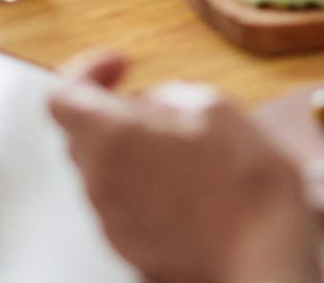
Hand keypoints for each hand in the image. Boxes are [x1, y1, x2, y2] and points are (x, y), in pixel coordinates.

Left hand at [48, 51, 323, 282]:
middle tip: (156, 104)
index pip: (62, 95)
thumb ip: (171, 96)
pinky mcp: (129, 247)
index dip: (87, 71)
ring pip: (102, 170)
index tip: (120, 66)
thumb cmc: (244, 187)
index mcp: (114, 137)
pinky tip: (186, 183)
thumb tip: (157, 103)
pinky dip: (141, 184)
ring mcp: (112, 220)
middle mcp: (101, 181)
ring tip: (181, 146)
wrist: (261, 257)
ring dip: (129, 149)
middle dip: (110, 110)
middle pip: (79, 134)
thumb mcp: (216, 109)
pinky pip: (121, 203)